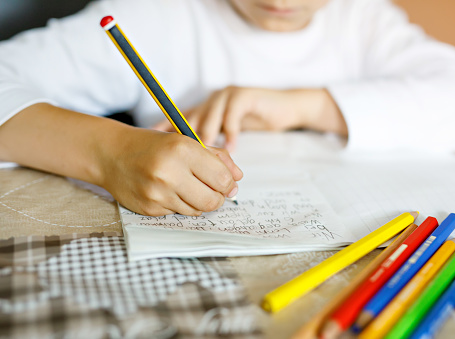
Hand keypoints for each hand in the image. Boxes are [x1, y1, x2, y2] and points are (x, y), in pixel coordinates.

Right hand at [100, 128, 242, 215]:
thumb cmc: (154, 146)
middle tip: (213, 190)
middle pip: (212, 200)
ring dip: (199, 202)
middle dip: (218, 198)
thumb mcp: (186, 141)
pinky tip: (169, 191)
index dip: (229, 183)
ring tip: (188, 187)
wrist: (112, 154)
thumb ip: (217, 157)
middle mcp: (169, 173)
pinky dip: (180, 205)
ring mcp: (157, 193)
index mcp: (182, 150)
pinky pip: (178, 213)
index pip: (222, 178)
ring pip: (196, 210)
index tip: (226, 182)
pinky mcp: (149, 208)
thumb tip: (238, 178)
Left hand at [152, 87, 346, 150]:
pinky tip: (232, 147)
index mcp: (205, 108)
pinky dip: (232, 132)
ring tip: (205, 157)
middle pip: (192, 119)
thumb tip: (191, 165)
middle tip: (181, 159)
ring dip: (208, 138)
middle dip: (187, 140)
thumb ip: (211, 143)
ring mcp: (227, 96)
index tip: (152, 144)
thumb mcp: (228, 132)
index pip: (179, 119)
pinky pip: (233, 116)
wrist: (284, 107)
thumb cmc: (255, 121)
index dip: (165, 129)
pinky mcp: (245, 96)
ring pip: (211, 117)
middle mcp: (212, 100)